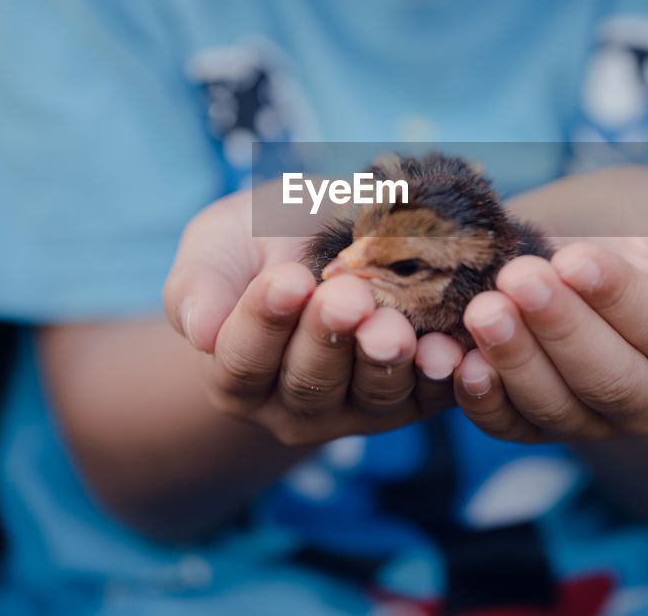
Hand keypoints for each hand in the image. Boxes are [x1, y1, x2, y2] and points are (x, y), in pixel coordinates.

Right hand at [162, 187, 464, 445]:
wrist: (334, 238)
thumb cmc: (265, 240)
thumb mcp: (220, 245)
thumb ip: (199, 284)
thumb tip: (200, 331)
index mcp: (237, 373)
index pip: (243, 357)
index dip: (264, 319)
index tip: (287, 279)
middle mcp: (293, 405)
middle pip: (309, 381)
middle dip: (329, 337)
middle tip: (348, 296)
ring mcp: (357, 408)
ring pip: (371, 394)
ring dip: (385, 360)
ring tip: (395, 325)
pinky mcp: (413, 401)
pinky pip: (430, 397)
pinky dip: (441, 375)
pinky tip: (449, 348)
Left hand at [452, 167, 647, 442]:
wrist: (585, 233)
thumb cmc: (645, 222)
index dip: (617, 298)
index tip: (574, 260)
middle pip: (608, 377)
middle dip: (559, 328)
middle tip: (517, 278)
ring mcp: (592, 420)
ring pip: (556, 406)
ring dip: (514, 360)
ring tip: (483, 310)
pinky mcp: (535, 424)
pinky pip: (509, 425)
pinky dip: (478, 399)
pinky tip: (454, 360)